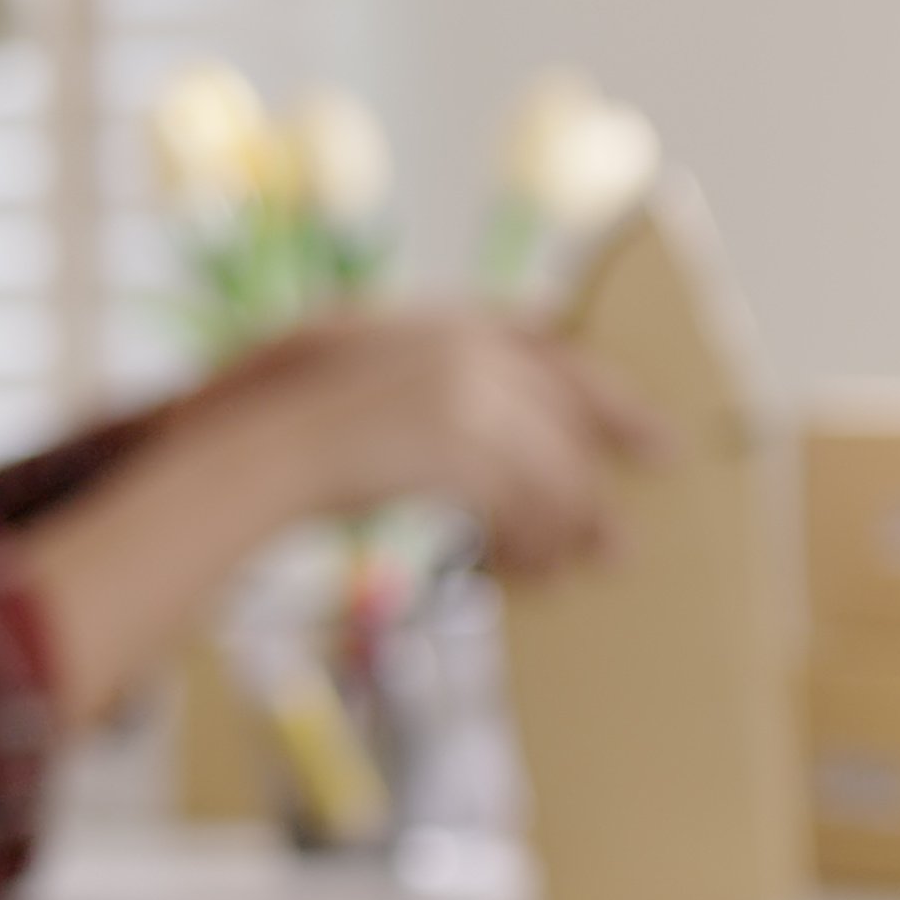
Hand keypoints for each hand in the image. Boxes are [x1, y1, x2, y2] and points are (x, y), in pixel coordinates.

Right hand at [235, 308, 665, 575]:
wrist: (247, 448)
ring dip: (566, 526)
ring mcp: (465, 393)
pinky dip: (533, 546)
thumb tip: (461, 435)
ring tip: (569, 572)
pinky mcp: (461, 445)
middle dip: (602, 471)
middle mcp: (464, 348)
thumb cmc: (270, 424)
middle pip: (566, 410)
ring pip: (554, 466)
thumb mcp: (339, 375)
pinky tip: (529, 575)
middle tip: (629, 531)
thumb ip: (408, 382)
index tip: (652, 439)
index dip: (605, 397)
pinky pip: (526, 503)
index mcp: (439, 324)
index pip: (547, 349)